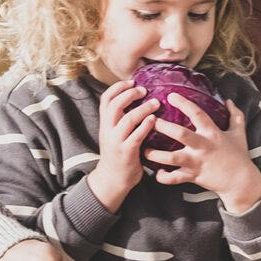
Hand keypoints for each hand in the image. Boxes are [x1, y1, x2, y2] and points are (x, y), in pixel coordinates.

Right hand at [87, 81, 158, 212]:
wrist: (112, 179)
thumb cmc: (118, 154)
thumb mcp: (114, 134)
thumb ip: (121, 119)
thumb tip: (136, 100)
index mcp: (104, 124)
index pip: (106, 99)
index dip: (118, 87)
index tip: (132, 81)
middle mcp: (107, 130)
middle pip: (115, 105)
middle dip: (130, 94)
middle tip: (144, 90)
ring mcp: (116, 141)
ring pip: (127, 118)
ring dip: (143, 108)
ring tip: (155, 103)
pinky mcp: (126, 152)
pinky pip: (136, 135)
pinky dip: (146, 125)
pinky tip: (154, 120)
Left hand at [145, 95, 260, 211]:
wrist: (241, 181)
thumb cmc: (239, 155)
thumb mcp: (239, 133)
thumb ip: (235, 115)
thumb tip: (229, 101)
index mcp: (212, 133)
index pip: (197, 114)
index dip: (184, 103)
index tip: (170, 96)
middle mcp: (203, 146)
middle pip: (180, 134)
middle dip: (163, 127)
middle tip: (149, 120)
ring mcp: (196, 162)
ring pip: (172, 158)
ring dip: (156, 154)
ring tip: (145, 150)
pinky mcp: (193, 176)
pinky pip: (174, 178)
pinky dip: (164, 177)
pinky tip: (156, 172)